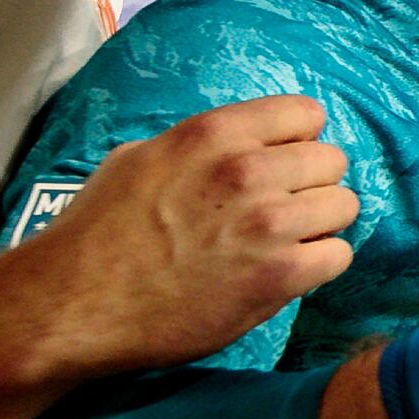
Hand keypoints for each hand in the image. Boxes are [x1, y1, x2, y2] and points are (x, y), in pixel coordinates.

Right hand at [0, 96, 355, 394]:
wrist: (73, 304)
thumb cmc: (96, 232)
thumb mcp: (139, 159)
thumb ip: (198, 148)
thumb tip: (236, 146)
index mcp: (213, 134)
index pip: (306, 114)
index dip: (298, 142)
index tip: (284, 164)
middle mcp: (247, 170)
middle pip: (331, 160)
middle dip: (312, 185)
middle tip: (283, 211)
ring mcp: (268, 223)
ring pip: (344, 207)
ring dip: (321, 225)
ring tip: (287, 243)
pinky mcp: (278, 276)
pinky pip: (338, 256)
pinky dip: (320, 265)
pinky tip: (287, 273)